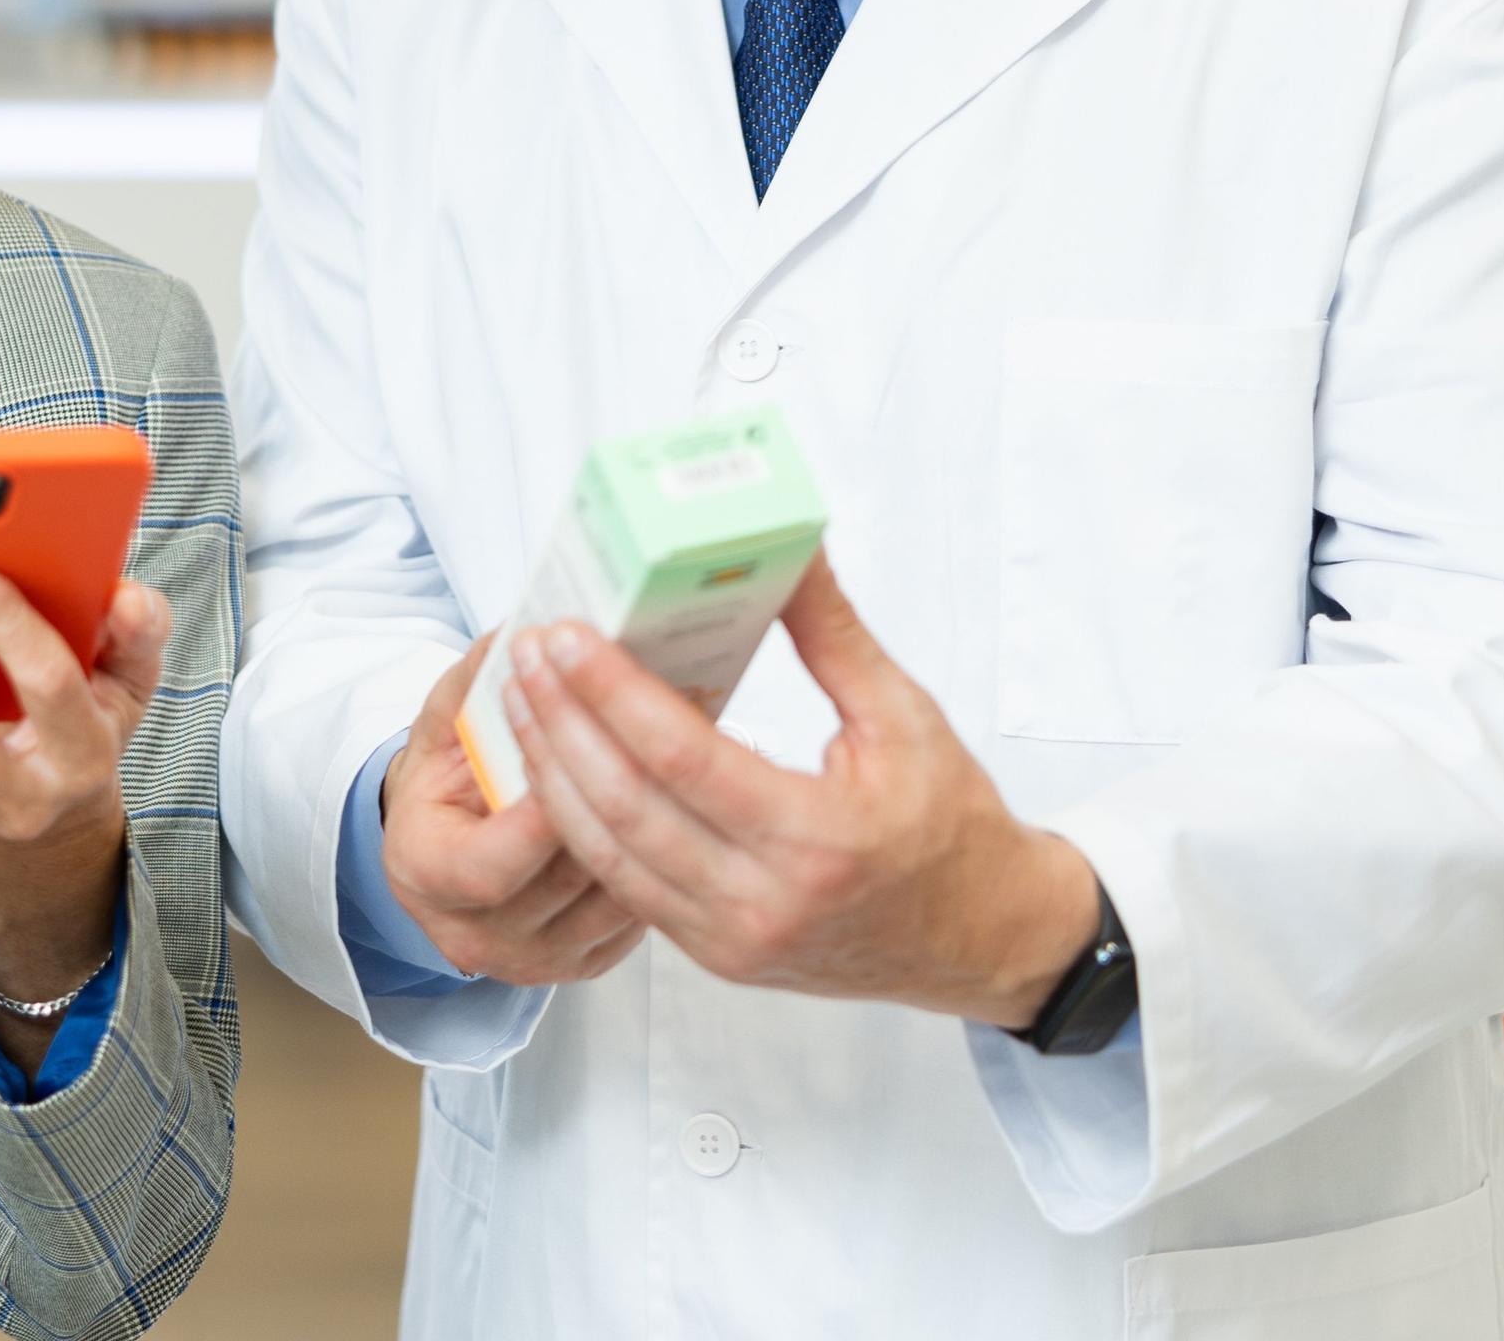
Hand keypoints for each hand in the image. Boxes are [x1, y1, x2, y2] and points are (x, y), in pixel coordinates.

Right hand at [375, 631, 646, 988]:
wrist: (452, 836)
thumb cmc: (450, 771)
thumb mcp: (447, 713)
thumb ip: (480, 677)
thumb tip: (531, 631)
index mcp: (425, 873)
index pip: (486, 868)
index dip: (536, 821)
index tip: (581, 757)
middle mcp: (475, 935)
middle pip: (561, 881)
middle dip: (611, 807)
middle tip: (659, 742)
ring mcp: (534, 960)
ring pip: (610, 898)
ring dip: (649, 832)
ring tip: (680, 765)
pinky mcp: (584, 963)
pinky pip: (635, 916)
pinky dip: (658, 861)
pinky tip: (678, 807)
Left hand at [500, 555, 1102, 1026]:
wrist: (981, 939)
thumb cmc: (951, 825)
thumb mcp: (904, 717)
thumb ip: (832, 634)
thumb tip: (789, 548)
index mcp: (819, 839)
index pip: (687, 759)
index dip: (615, 695)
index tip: (569, 637)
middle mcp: (766, 902)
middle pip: (628, 807)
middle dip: (562, 724)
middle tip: (526, 655)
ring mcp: (734, 939)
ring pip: (610, 854)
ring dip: (554, 775)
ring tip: (522, 701)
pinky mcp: (717, 956)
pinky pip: (627, 888)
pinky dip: (581, 826)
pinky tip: (558, 769)